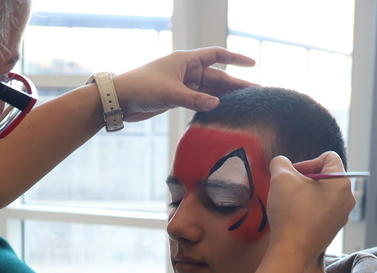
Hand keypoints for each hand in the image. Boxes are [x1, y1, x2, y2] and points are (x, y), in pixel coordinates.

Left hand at [112, 47, 255, 121]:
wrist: (120, 99)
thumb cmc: (142, 88)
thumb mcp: (170, 93)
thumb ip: (195, 100)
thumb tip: (218, 104)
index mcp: (186, 61)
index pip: (216, 55)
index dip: (235, 58)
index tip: (252, 64)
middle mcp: (187, 71)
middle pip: (217, 76)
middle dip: (236, 84)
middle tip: (255, 93)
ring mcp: (183, 85)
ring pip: (210, 90)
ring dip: (225, 97)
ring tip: (245, 104)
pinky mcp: (178, 98)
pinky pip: (200, 100)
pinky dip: (210, 105)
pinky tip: (223, 112)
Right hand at [265, 152, 355, 264]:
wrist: (291, 251)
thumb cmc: (290, 212)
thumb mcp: (280, 177)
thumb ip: (280, 162)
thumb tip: (281, 164)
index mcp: (342, 183)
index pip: (328, 158)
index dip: (308, 162)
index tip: (292, 176)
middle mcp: (347, 200)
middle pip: (326, 177)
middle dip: (305, 179)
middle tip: (288, 188)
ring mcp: (341, 217)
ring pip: (323, 195)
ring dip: (305, 194)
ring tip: (290, 204)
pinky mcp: (332, 231)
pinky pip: (321, 212)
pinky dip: (307, 210)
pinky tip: (294, 218)